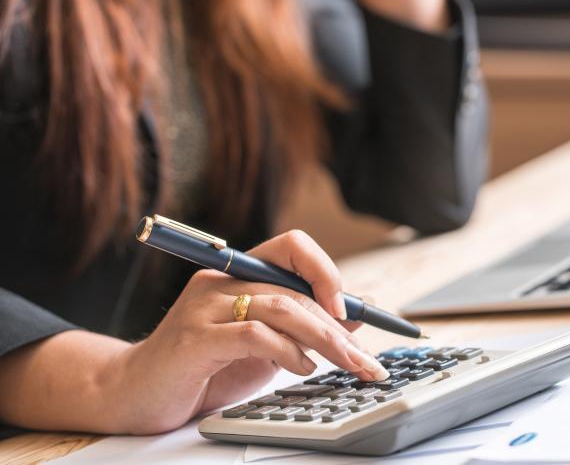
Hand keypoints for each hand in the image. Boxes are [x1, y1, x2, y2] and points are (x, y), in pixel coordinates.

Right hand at [117, 229, 388, 432]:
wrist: (135, 393)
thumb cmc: (204, 367)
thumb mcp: (265, 344)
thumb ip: (303, 326)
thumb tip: (356, 314)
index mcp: (239, 273)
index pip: (293, 245)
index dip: (327, 270)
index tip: (350, 308)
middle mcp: (222, 281)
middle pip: (296, 287)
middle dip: (338, 325)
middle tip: (365, 358)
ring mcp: (206, 307)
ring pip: (282, 306)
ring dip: (323, 338)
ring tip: (344, 364)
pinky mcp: (195, 339)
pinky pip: (254, 335)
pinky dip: (287, 351)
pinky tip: (301, 367)